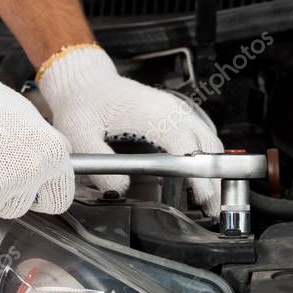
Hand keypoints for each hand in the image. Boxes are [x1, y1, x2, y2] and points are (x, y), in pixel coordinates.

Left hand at [37, 45, 224, 214]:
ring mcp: (177, 112)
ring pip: (210, 142)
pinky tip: (200, 181)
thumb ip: (97, 160)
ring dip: (214, 171)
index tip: (202, 196)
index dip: (196, 171)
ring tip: (209, 202)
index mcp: (152, 113)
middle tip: (210, 210)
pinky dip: (208, 160)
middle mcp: (171, 110)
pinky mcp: (176, 117)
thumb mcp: (78, 132)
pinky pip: (202, 138)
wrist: (86, 82)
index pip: (185, 144)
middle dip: (214, 178)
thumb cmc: (83, 103)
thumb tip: (119, 188)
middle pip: (208, 146)